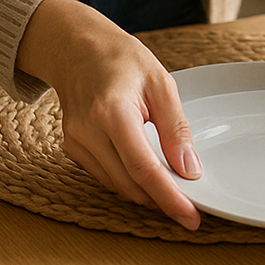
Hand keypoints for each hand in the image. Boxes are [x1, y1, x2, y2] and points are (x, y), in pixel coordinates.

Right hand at [17, 0, 201, 229]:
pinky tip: (145, 173)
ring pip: (117, 185)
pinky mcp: (73, 148)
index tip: (190, 216)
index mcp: (112, 112)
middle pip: (130, 184)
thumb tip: (189, 169)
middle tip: (190, 206)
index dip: (169, 198)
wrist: (77, 47)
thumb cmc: (120, 58)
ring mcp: (76, 142)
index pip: (144, 169)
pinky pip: (106, 176)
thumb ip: (175, 128)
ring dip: (145, 193)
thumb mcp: (160, 83)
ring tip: (171, 187)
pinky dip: (128, 181)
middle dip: (161, 199)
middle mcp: (88, 131)